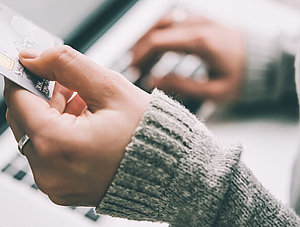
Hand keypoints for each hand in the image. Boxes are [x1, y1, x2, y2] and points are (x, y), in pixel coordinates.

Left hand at [4, 46, 149, 205]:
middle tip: (70, 85)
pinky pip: (47, 154)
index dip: (26, 76)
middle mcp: (49, 171)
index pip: (18, 99)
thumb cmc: (149, 135)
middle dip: (44, 96)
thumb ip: (68, 65)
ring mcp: (55, 183)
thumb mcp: (111, 89)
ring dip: (54, 115)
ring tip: (85, 106)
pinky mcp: (62, 188)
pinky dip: (60, 135)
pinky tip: (84, 125)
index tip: (36, 66)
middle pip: (24, 119)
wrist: (167, 170)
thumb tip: (35, 58)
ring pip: (36, 136)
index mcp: (58, 145)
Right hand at [131, 12, 245, 101]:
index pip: (158, 42)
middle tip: (133, 66)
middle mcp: (197, 26)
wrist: (265, 62)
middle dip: (140, 48)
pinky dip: (161, 33)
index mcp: (199, 42)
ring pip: (164, 22)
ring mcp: (200, 21)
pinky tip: (158, 47)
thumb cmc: (242, 78)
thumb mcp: (214, 90)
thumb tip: (153, 80)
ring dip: (149, 38)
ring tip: (142, 57)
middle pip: (157, 30)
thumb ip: (182, 86)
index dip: (140, 56)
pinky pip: (175, 21)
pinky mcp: (202, 23)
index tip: (133, 70)